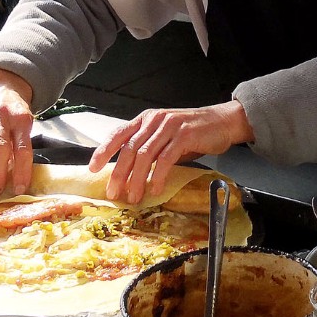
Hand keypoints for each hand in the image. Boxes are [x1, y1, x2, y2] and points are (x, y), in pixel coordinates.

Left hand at [88, 101, 253, 203]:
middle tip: (113, 192)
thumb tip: (128, 171)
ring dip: (137, 179)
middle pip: (130, 148)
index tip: (93, 168)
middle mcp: (155, 120)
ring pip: (146, 155)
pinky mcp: (185, 136)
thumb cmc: (194, 131)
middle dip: (119, 173)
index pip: (118, 134)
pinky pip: (166, 159)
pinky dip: (158, 176)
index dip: (103, 151)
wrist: (223, 121)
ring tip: (134, 196)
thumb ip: (149, 147)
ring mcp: (170, 127)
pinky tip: (155, 189)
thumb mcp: (166, 135)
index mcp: (146, 119)